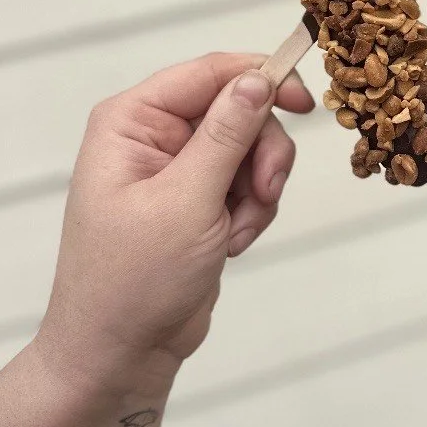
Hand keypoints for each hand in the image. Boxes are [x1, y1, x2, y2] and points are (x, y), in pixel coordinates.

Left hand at [36, 53, 313, 398]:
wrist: (120, 353)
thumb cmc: (133, 280)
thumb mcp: (186, 201)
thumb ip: (226, 135)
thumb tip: (259, 78)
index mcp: (132, 121)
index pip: (209, 72)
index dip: (262, 80)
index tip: (305, 105)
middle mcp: (152, 136)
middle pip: (239, 110)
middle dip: (261, 155)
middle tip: (265, 194)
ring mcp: (177, 169)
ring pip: (250, 148)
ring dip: (258, 190)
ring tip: (238, 232)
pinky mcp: (197, 200)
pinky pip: (247, 183)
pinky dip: (252, 211)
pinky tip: (232, 243)